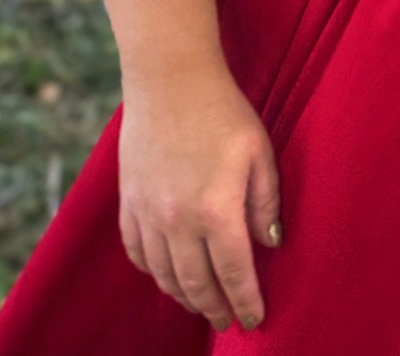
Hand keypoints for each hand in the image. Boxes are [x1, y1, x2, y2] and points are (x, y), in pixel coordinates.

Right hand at [118, 63, 281, 332]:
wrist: (169, 78)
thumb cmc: (222, 111)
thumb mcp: (259, 151)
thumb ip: (266, 201)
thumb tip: (270, 243)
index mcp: (216, 209)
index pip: (235, 273)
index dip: (246, 301)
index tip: (254, 320)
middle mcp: (178, 221)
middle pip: (197, 283)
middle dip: (215, 308)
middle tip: (227, 321)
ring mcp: (148, 214)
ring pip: (164, 275)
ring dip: (184, 296)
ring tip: (202, 304)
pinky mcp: (129, 202)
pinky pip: (137, 252)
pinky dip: (153, 271)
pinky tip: (166, 274)